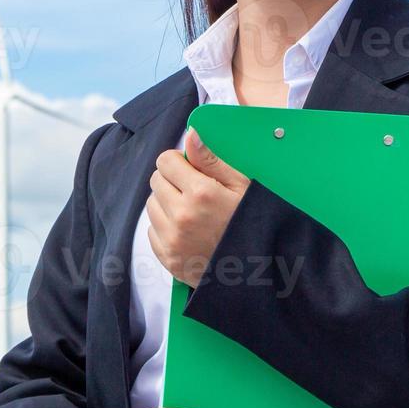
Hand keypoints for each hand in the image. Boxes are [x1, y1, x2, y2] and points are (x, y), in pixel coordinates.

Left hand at [147, 127, 250, 286]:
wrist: (257, 272)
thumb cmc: (253, 224)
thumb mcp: (242, 187)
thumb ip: (212, 160)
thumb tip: (190, 135)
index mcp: (201, 194)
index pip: (165, 161)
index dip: (178, 162)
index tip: (190, 169)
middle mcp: (181, 216)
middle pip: (156, 180)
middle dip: (172, 180)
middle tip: (194, 191)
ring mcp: (172, 240)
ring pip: (151, 205)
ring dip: (166, 203)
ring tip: (192, 212)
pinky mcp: (167, 258)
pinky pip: (152, 231)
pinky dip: (165, 227)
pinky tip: (187, 231)